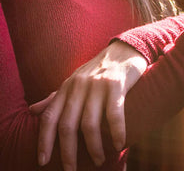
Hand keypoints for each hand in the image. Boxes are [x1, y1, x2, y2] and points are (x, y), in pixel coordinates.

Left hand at [29, 40, 146, 169]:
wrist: (125, 50)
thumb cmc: (99, 69)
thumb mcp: (75, 80)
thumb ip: (56, 97)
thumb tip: (32, 110)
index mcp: (67, 87)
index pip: (49, 117)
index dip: (44, 141)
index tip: (43, 161)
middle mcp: (79, 86)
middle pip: (68, 125)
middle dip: (68, 152)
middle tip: (71, 170)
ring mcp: (98, 85)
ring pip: (89, 124)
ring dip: (94, 147)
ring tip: (99, 160)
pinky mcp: (117, 84)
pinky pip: (114, 114)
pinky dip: (116, 132)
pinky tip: (119, 144)